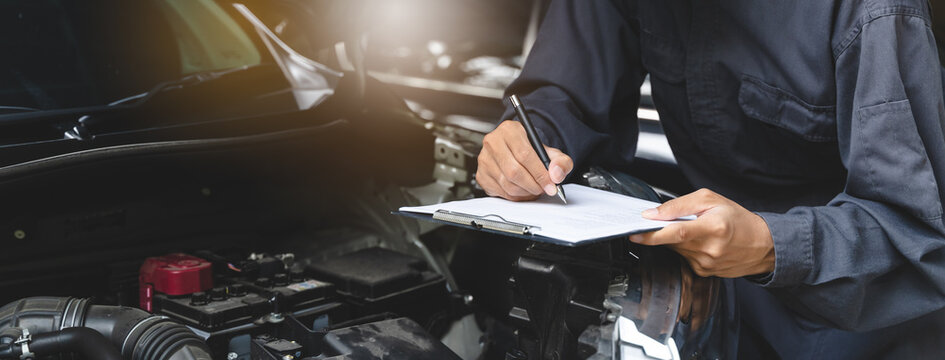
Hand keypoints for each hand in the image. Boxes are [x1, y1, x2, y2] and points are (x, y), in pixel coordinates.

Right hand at [476, 120, 572, 200]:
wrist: (519, 153)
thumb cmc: (532, 151)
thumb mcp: (551, 152)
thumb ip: (561, 162)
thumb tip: (556, 174)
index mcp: (509, 130)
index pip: (524, 155)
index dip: (540, 174)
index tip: (551, 185)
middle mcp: (493, 142)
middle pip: (514, 171)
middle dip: (533, 185)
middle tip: (543, 189)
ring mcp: (484, 159)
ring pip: (507, 184)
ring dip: (525, 192)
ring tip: (534, 189)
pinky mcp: (481, 175)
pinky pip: (500, 192)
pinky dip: (515, 196)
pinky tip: (523, 191)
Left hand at [629, 188, 774, 277]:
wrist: (763, 245)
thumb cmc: (737, 219)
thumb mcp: (710, 200)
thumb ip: (680, 205)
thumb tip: (654, 214)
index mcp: (713, 227)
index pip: (676, 233)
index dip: (653, 234)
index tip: (635, 233)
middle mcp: (710, 249)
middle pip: (673, 242)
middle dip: (660, 233)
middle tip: (658, 224)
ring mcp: (707, 264)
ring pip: (676, 250)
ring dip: (675, 240)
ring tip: (691, 230)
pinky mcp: (705, 272)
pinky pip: (684, 258)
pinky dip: (684, 249)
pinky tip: (698, 242)